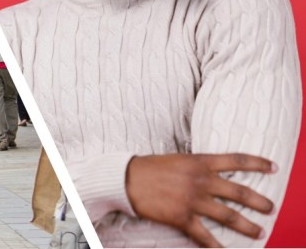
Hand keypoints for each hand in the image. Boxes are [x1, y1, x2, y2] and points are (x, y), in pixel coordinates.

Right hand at [126, 153, 276, 246]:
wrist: (126, 178)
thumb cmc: (150, 167)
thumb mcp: (178, 159)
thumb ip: (198, 166)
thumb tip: (214, 173)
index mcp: (200, 162)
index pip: (237, 160)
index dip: (259, 163)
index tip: (273, 167)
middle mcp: (201, 181)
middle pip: (240, 192)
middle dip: (260, 202)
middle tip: (271, 208)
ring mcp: (193, 200)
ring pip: (229, 216)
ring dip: (247, 226)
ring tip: (258, 231)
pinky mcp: (182, 217)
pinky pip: (205, 235)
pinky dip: (217, 246)